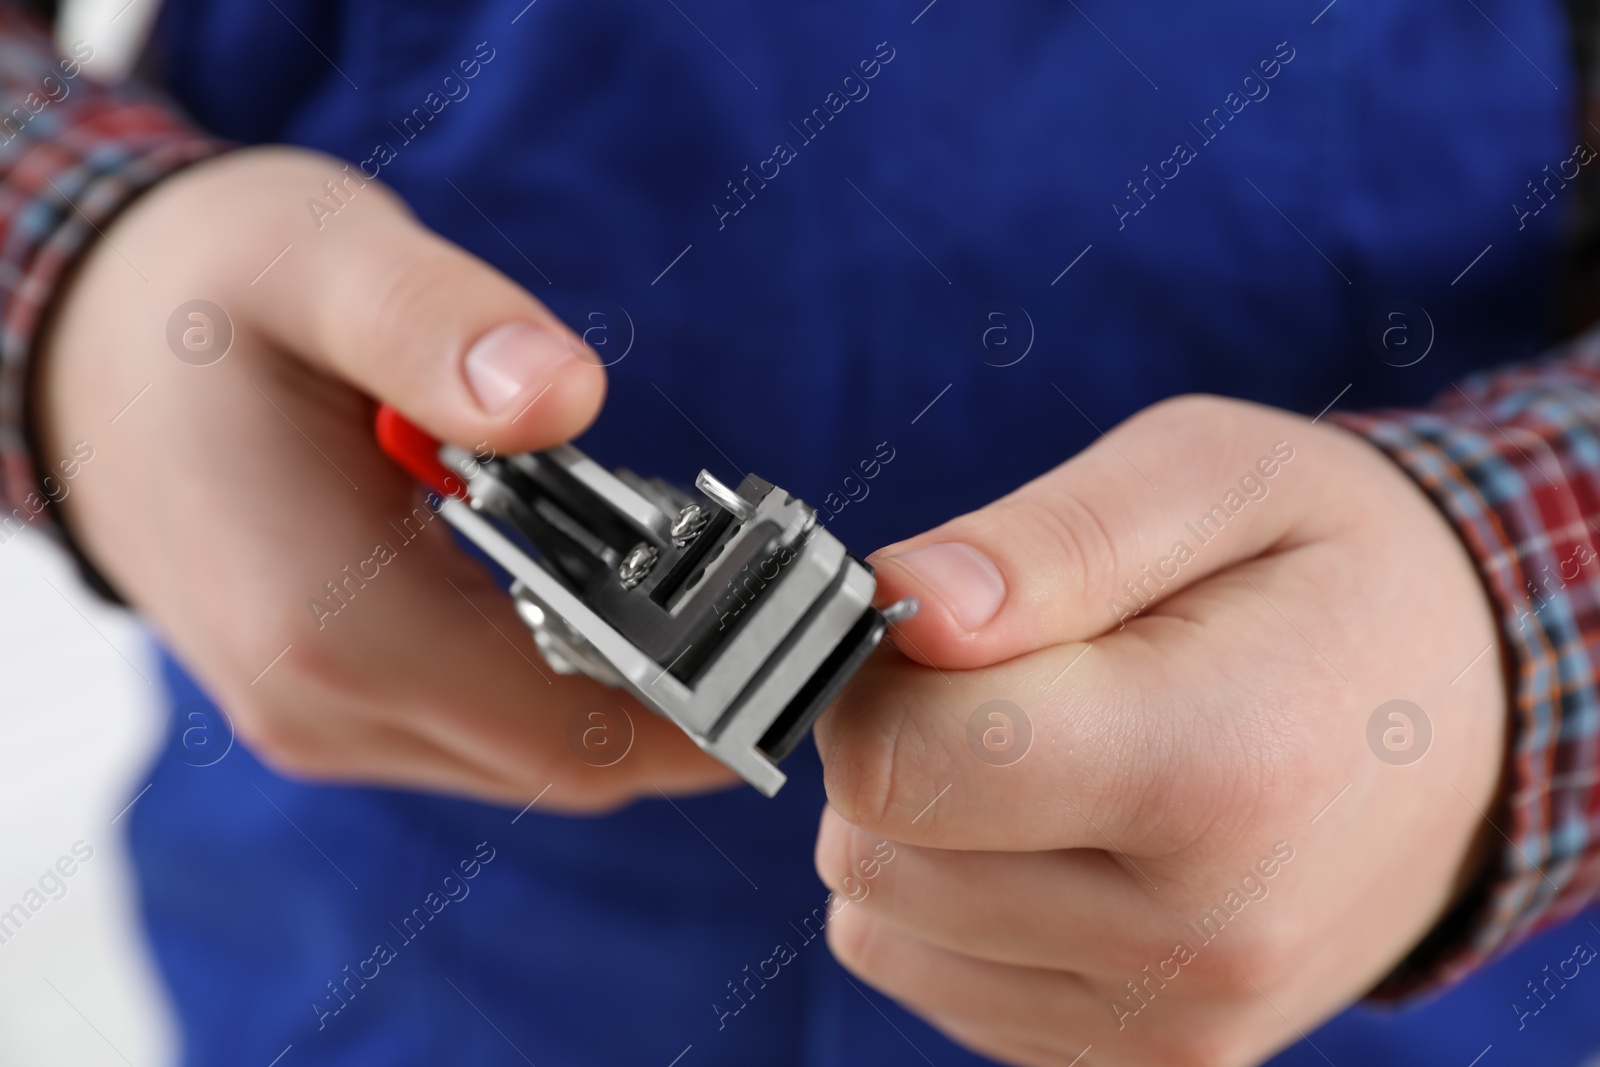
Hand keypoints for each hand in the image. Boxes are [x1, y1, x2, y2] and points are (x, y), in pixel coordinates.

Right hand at [36, 147, 733, 808]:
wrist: (92, 362)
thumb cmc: (209, 300)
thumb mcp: (320, 262)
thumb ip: (436, 327)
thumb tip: (563, 394)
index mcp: (334, 623)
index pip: (577, 732)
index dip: (714, 712)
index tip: (810, 654)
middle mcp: (326, 707)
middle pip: (571, 762)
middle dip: (694, 702)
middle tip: (784, 611)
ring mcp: (324, 721)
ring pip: (534, 757)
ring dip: (635, 695)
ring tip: (710, 593)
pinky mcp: (334, 705)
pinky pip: (489, 729)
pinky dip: (569, 684)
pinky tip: (610, 596)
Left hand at [813, 395, 1504, 1065]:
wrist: (1474, 719)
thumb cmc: (1331, 573)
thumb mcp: (1213, 478)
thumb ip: (1051, 541)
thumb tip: (905, 603)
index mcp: (1218, 770)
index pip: (901, 764)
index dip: (880, 675)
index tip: (946, 627)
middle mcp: (1202, 939)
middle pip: (876, 855)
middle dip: (900, 748)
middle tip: (1012, 679)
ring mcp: (1176, 1024)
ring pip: (884, 929)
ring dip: (922, 831)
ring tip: (1051, 754)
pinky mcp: (1146, 1062)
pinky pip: (938, 982)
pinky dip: (958, 904)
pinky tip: (1064, 834)